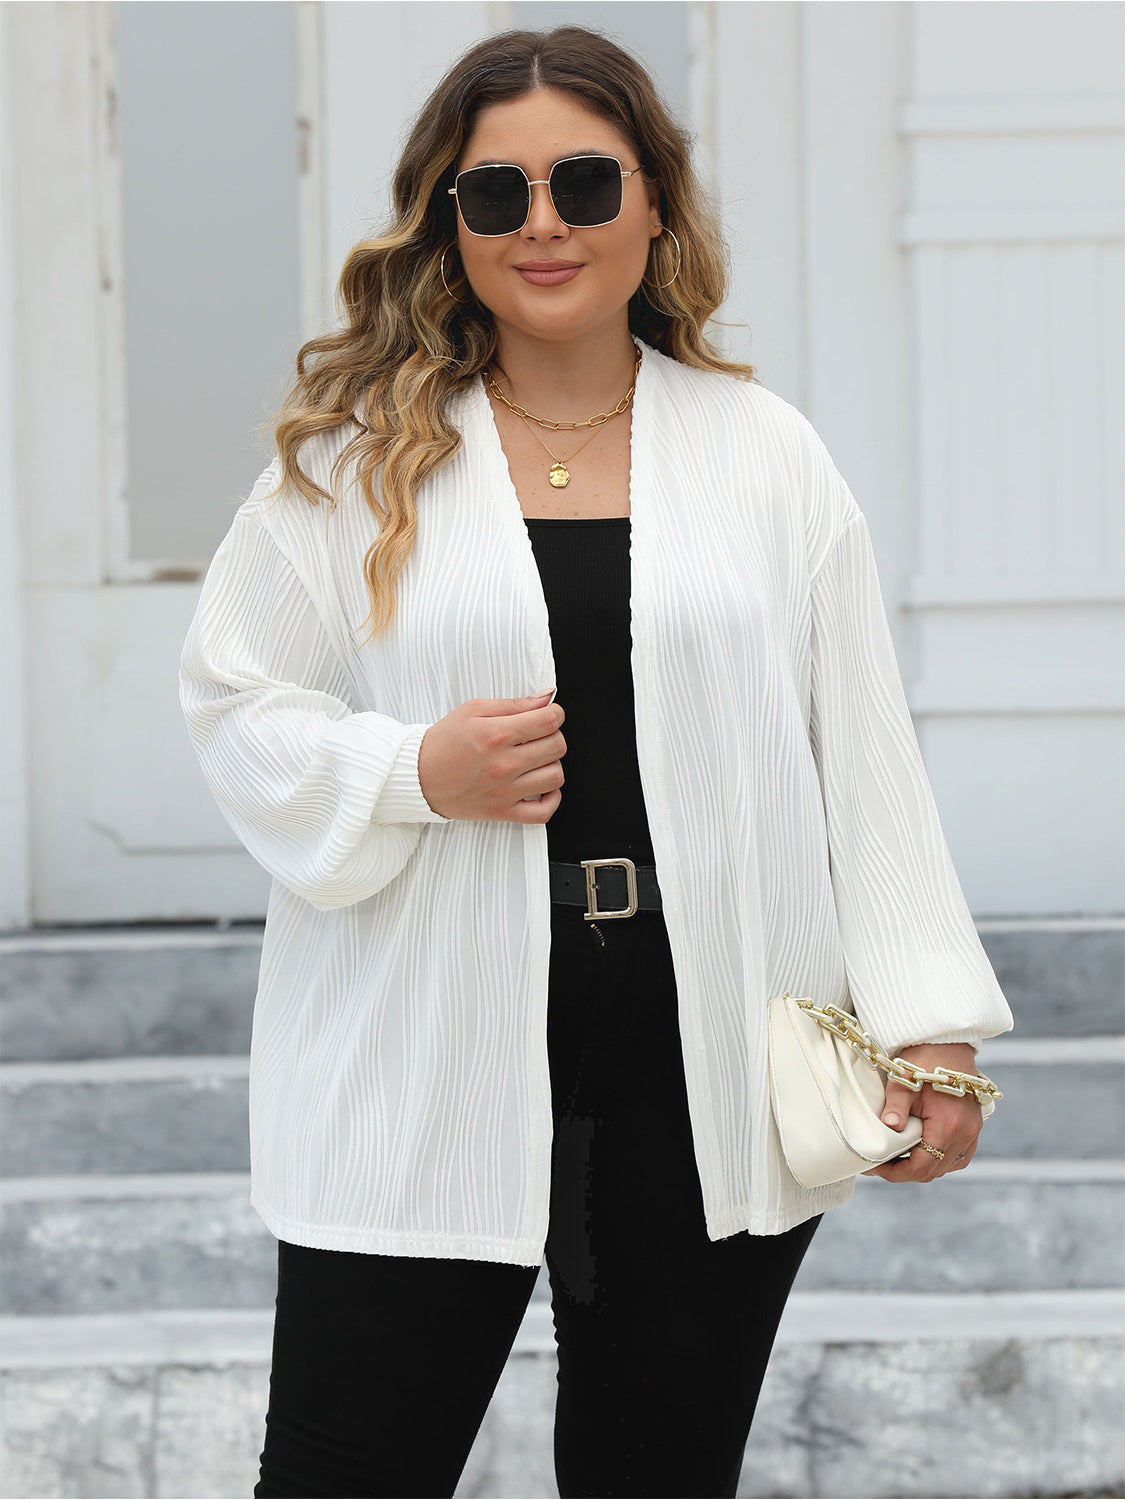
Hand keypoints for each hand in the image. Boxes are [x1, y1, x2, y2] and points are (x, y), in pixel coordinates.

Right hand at [417, 692, 565, 822]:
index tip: (549, 715)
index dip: (555, 713)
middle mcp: (503, 764)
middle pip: (557, 746)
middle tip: (538, 736)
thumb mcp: (472, 710)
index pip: (549, 721)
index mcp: (496, 734)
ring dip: (551, 764)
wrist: (418, 776)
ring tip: (536, 760)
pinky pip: (544, 811)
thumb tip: (546, 698)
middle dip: (553, 736)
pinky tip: (542, 786)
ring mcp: (505, 791)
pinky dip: (551, 799)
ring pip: (555, 776)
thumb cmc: (444, 743)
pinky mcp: (503, 812)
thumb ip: (513, 704)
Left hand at [861, 1042, 983, 1182]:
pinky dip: (941, 1158)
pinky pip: (960, 1155)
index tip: (875, 1166)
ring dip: (924, 1166)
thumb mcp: (904, 1080)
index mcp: (948, 1126)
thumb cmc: (924, 1058)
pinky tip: (923, 1150)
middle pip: (934, 1171)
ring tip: (899, 1157)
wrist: (948, 1041)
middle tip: (881, 1163)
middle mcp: (965, 1133)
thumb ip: (896, 1106)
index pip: (921, 1167)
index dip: (895, 1173)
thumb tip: (889, 1126)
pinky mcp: (974, 1125)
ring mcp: (973, 1131)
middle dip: (905, 1171)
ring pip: (947, 1166)